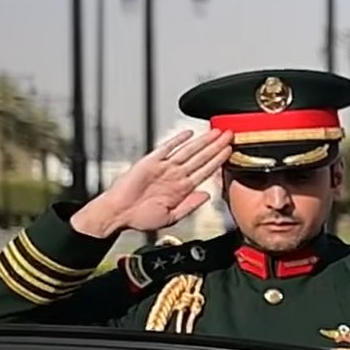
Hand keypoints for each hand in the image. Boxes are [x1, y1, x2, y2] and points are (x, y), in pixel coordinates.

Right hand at [71, 129, 231, 237]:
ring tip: (217, 132)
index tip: (231, 151)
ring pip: (188, 151)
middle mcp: (175, 175)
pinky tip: (189, 133)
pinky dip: (177, 140)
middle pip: (201, 157)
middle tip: (230, 134)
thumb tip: (207, 196)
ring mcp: (164, 167)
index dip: (219, 160)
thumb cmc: (141, 218)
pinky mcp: (150, 162)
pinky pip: (166, 148)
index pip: (205, 171)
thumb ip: (190, 206)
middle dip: (216, 146)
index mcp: (182, 188)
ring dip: (203, 141)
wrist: (118, 215)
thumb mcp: (171, 217)